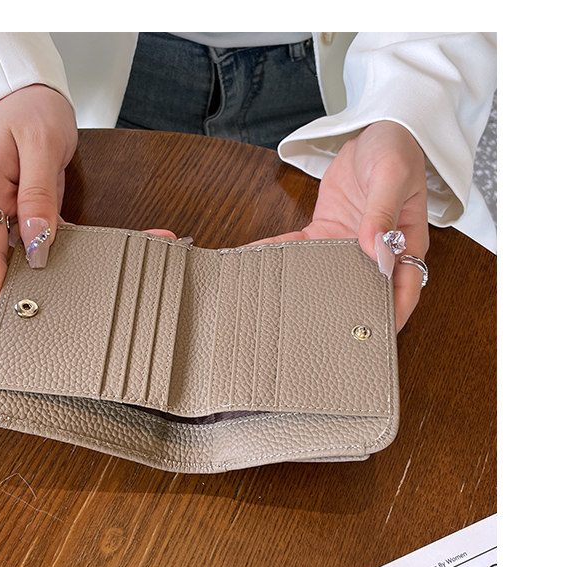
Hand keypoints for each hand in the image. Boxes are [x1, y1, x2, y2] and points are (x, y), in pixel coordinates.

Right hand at [0, 84, 177, 313]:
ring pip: (22, 250)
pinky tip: (84, 263)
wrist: (35, 96)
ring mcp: (10, 207)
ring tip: (65, 299)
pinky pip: (43, 237)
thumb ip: (37, 193)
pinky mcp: (30, 209)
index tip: (5, 307)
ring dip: (44, 272)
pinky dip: (63, 250)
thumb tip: (36, 239)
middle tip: (37, 315)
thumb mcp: (40, 146)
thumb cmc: (33, 112)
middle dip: (16, 285)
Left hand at [254, 121, 428, 330]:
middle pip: (365, 291)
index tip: (373, 334)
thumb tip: (374, 246)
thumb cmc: (396, 150)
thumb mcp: (392, 176)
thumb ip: (383, 211)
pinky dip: (282, 253)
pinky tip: (260, 259)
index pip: (404, 287)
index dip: (391, 313)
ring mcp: (352, 245)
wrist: (375, 132)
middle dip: (344, 312)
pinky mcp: (328, 234)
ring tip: (281, 306)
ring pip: (330, 275)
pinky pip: (303, 248)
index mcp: (407, 242)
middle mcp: (380, 250)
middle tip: (319, 332)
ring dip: (306, 288)